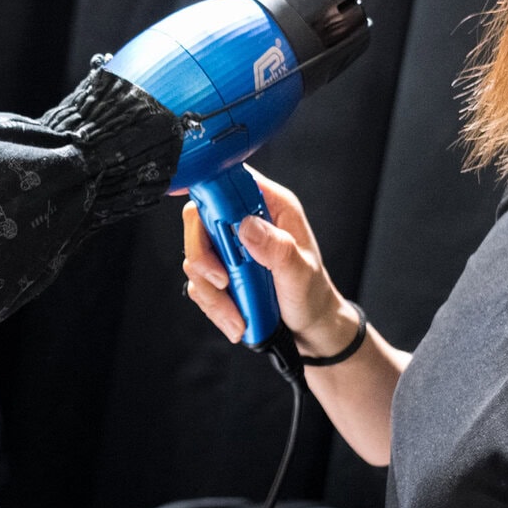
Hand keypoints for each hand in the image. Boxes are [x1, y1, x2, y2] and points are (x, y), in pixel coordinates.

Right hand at [182, 166, 356, 356]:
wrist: (309, 326)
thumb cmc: (312, 293)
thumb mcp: (301, 273)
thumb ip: (277, 248)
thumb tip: (246, 225)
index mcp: (270, 206)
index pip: (230, 182)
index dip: (206, 188)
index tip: (196, 211)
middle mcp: (246, 221)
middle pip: (199, 220)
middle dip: (203, 257)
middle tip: (223, 282)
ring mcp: (230, 247)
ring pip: (195, 257)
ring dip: (212, 292)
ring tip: (237, 316)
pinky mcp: (219, 271)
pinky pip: (199, 283)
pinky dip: (213, 305)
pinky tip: (235, 319)